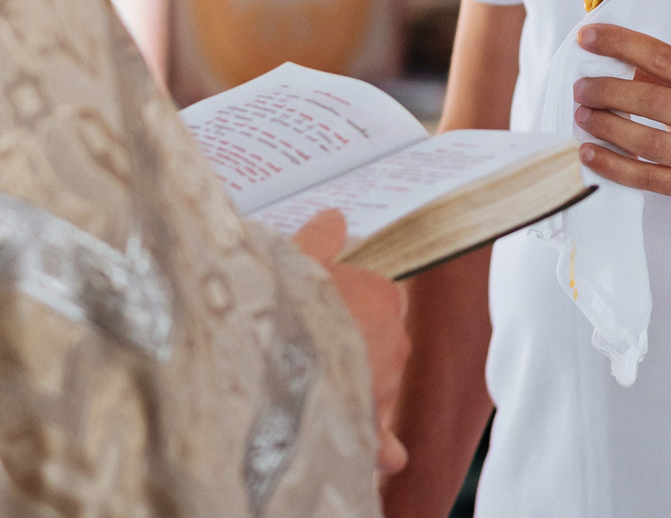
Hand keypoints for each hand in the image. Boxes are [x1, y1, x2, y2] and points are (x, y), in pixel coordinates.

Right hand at [294, 209, 409, 474]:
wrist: (276, 367)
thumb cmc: (286, 307)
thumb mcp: (295, 259)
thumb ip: (319, 238)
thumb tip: (335, 217)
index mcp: (381, 295)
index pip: (375, 292)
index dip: (346, 299)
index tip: (321, 305)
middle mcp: (394, 339)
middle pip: (377, 340)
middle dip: (352, 344)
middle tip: (310, 347)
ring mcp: (386, 385)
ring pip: (378, 385)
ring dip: (359, 389)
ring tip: (318, 392)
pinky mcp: (371, 426)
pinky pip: (384, 440)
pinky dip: (382, 446)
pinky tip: (385, 453)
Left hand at [572, 24, 670, 219]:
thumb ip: (667, 76)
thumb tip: (614, 57)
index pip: (665, 58)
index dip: (622, 45)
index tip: (589, 38)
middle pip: (653, 101)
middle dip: (608, 91)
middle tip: (582, 88)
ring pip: (648, 143)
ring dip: (606, 127)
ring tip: (582, 116)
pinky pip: (646, 178)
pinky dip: (613, 165)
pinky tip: (590, 153)